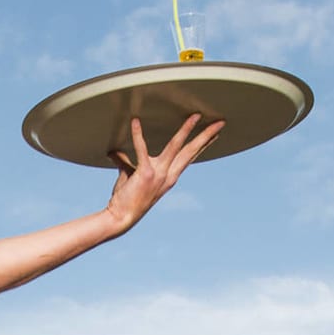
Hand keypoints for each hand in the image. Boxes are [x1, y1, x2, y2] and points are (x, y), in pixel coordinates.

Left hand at [103, 113, 222, 231]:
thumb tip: (113, 152)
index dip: (203, 145)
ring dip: (186, 130)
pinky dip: (137, 134)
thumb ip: (124, 162)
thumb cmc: (124, 199)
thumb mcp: (128, 177)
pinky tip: (135, 122)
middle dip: (206, 135)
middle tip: (220, 122)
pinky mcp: (145, 173)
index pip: (190, 157)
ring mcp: (159, 174)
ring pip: (177, 147)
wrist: (119, 218)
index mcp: (169, 177)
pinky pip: (141, 149)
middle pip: (191, 151)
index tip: (215, 134)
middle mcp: (168, 176)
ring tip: (196, 116)